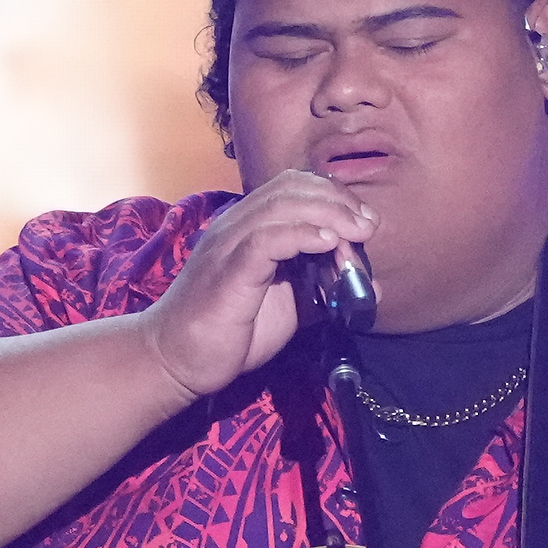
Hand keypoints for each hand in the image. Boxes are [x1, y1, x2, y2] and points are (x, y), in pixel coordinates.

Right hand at [138, 168, 378, 400]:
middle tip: (368, 226)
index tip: (365, 222)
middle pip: (292, 187)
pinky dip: (300, 236)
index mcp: (249, 227)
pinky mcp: (227, 272)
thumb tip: (369, 285)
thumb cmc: (230, 333)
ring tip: (357, 233)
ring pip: (281, 206)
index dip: (334, 195)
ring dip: (328, 215)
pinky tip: (327, 245)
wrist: (178, 361)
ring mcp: (228, 245)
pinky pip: (265, 240)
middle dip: (338, 201)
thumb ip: (325, 291)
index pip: (293, 187)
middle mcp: (236, 226)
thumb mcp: (289, 308)